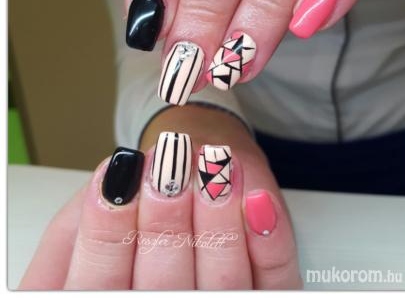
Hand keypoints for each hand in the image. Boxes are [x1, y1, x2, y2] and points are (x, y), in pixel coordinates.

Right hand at [19, 107, 300, 289]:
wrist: (183, 177)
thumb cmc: (134, 204)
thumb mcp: (83, 218)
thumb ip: (80, 221)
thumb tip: (108, 189)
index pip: (100, 286)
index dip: (108, 233)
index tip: (120, 178)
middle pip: (164, 286)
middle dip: (165, 224)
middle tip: (167, 172)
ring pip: (225, 283)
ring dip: (219, 223)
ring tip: (213, 167)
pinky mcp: (267, 292)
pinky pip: (276, 278)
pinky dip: (270, 239)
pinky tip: (257, 199)